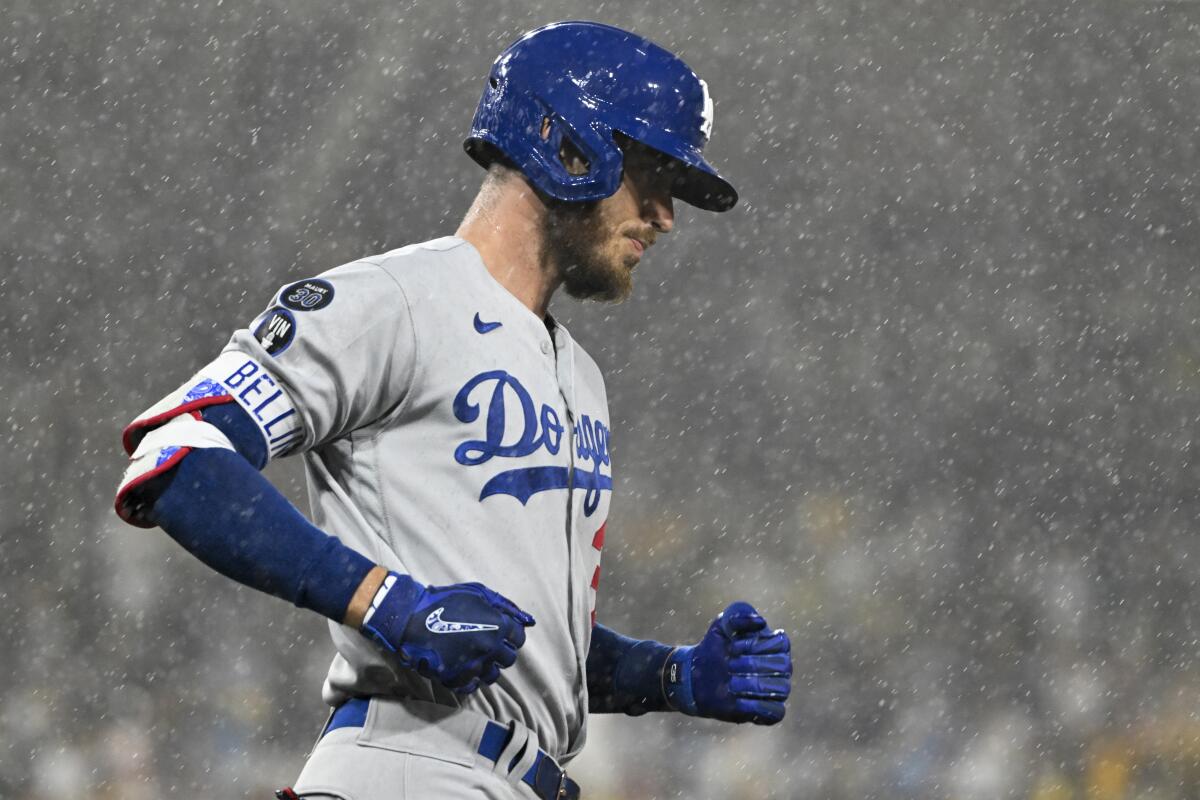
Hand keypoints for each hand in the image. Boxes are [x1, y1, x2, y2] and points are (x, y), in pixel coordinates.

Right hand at [360, 572, 534, 694]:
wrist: (412, 618)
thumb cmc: (446, 600)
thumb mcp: (479, 592)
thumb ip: (506, 606)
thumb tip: (529, 621)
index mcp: (497, 627)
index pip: (518, 638)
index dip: (510, 634)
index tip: (499, 631)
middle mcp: (489, 648)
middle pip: (509, 658)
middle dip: (501, 650)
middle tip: (486, 642)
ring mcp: (473, 665)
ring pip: (493, 674)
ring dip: (488, 665)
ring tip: (476, 655)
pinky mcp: (457, 678)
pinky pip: (474, 685)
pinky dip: (472, 678)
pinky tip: (465, 666)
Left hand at [664, 601, 790, 723]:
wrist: (697, 674)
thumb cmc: (715, 647)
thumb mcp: (722, 624)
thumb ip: (739, 614)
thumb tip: (761, 623)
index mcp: (775, 645)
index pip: (781, 643)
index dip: (756, 645)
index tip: (733, 646)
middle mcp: (780, 668)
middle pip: (782, 666)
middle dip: (752, 665)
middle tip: (729, 665)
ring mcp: (776, 690)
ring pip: (781, 688)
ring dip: (753, 686)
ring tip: (730, 683)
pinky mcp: (767, 711)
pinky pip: (776, 712)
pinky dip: (759, 707)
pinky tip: (738, 700)